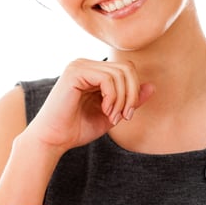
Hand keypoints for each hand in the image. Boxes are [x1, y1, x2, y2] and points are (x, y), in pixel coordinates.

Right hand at [24, 58, 154, 152]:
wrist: (53, 140)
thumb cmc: (77, 129)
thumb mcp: (112, 114)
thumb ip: (130, 101)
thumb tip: (152, 86)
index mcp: (93, 72)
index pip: (127, 70)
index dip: (134, 92)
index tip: (126, 116)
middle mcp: (86, 64)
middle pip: (127, 68)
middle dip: (132, 95)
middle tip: (124, 117)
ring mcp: (79, 65)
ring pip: (120, 73)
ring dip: (122, 100)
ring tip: (112, 116)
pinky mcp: (75, 72)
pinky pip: (108, 78)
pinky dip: (113, 97)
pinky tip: (105, 110)